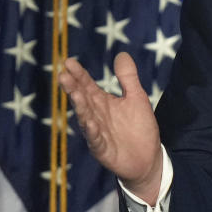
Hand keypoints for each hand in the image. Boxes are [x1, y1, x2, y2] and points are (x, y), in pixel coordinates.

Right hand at [59, 52, 162, 204]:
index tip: (69, 61)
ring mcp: (97, 133)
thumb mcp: (137, 97)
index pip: (87, 85)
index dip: (79, 74)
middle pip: (83, 99)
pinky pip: (95, 139)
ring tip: (75, 93)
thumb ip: (128, 77)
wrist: (147, 158)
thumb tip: (121, 53)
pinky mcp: (103, 149)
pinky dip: (92, 131)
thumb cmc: (139, 127)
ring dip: (80, 106)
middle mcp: (96, 115)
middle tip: (63, 75)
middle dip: (73, 88)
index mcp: (103, 102)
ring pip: (86, 117)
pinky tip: (90, 122)